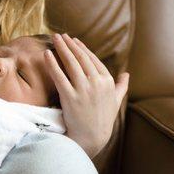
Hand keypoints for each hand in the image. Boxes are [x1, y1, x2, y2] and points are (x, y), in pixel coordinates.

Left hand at [44, 33, 128, 158]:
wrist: (91, 139)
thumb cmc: (102, 119)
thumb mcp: (115, 101)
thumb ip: (121, 86)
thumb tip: (127, 74)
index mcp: (107, 82)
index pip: (92, 59)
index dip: (81, 48)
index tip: (73, 40)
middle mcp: (97, 84)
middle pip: (80, 58)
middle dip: (69, 44)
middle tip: (60, 35)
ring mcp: (83, 90)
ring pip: (70, 63)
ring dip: (61, 48)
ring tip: (54, 39)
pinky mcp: (70, 97)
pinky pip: (59, 76)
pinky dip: (52, 63)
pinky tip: (46, 54)